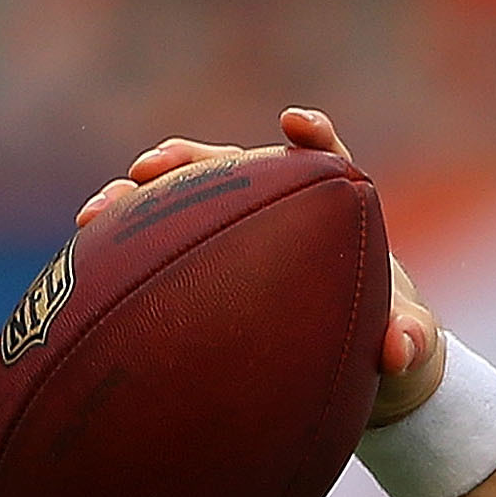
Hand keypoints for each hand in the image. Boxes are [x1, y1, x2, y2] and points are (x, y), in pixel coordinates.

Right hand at [73, 106, 445, 425]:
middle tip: (154, 163)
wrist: (358, 374)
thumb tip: (399, 349)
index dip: (315, 137)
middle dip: (193, 159)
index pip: (327, 161)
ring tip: (100, 207)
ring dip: (142, 197)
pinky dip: (126, 243)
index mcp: (336, 217)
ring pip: (186, 201)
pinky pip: (162, 245)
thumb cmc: (388, 346)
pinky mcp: (206, 263)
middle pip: (235, 169)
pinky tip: (84, 255)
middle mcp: (281, 214)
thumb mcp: (408, 350)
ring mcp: (238, 235)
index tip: (296, 122)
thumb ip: (410, 343)